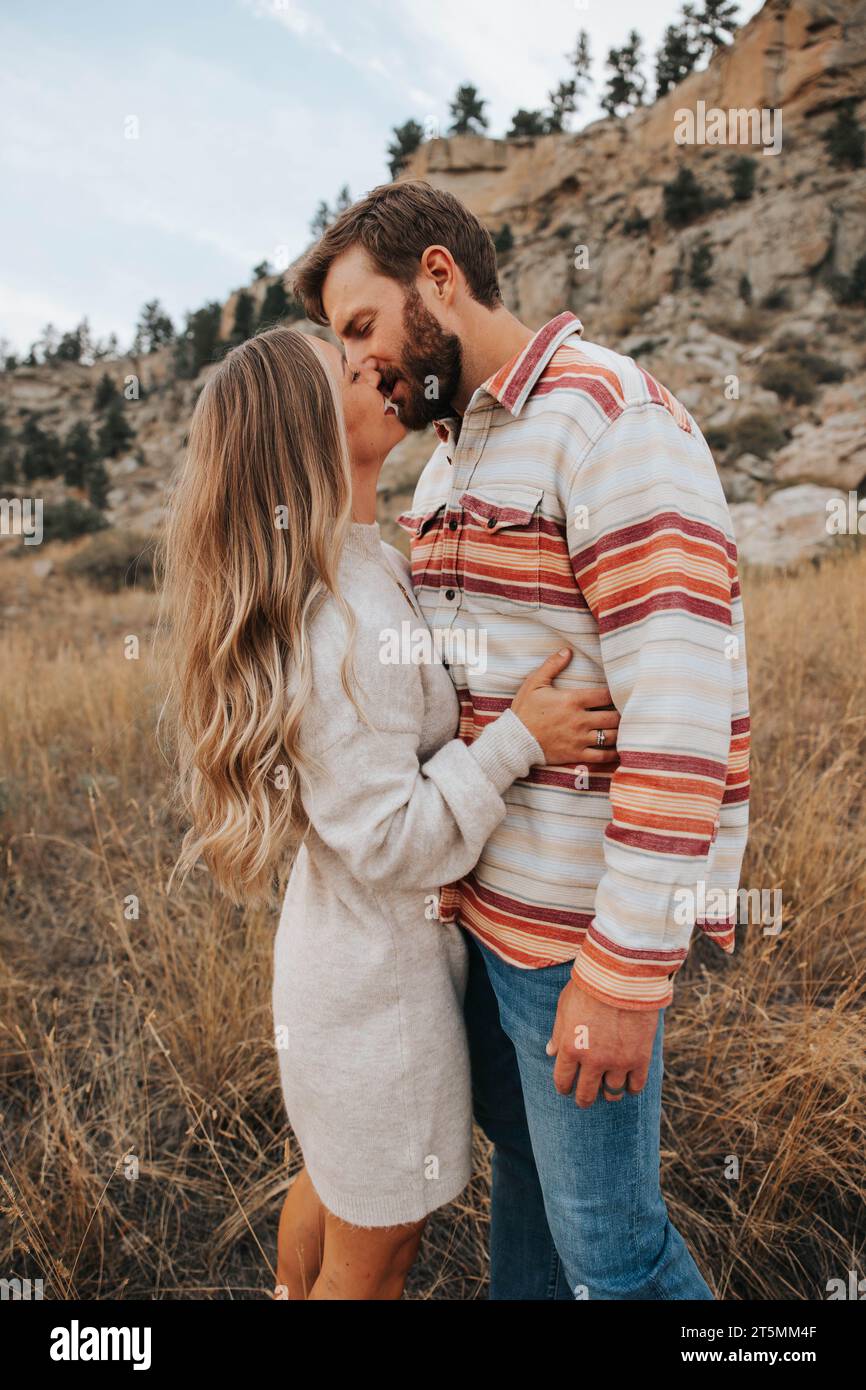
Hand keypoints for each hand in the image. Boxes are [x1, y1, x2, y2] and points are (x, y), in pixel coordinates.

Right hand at [511, 648, 619, 766]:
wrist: (514, 740)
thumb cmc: (524, 710)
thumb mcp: (535, 683)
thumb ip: (552, 665)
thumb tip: (567, 651)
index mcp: (572, 700)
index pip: (605, 695)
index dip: (617, 693)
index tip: (621, 693)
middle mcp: (580, 720)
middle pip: (613, 717)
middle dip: (623, 714)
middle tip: (627, 711)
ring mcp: (579, 739)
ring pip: (611, 736)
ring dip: (621, 732)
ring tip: (626, 728)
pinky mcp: (576, 754)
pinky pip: (601, 756)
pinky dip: (613, 754)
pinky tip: (619, 750)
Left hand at [546, 976, 659, 1106]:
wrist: (623, 976)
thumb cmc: (590, 986)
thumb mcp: (565, 1006)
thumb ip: (558, 1032)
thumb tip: (550, 1052)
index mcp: (569, 1047)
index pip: (563, 1080)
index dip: (564, 1088)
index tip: (567, 1089)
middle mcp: (592, 1060)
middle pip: (586, 1094)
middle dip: (584, 1099)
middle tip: (585, 1099)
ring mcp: (617, 1061)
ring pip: (612, 1093)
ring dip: (609, 1093)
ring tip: (609, 1089)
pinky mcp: (639, 1058)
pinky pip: (636, 1085)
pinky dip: (631, 1087)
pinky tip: (628, 1083)